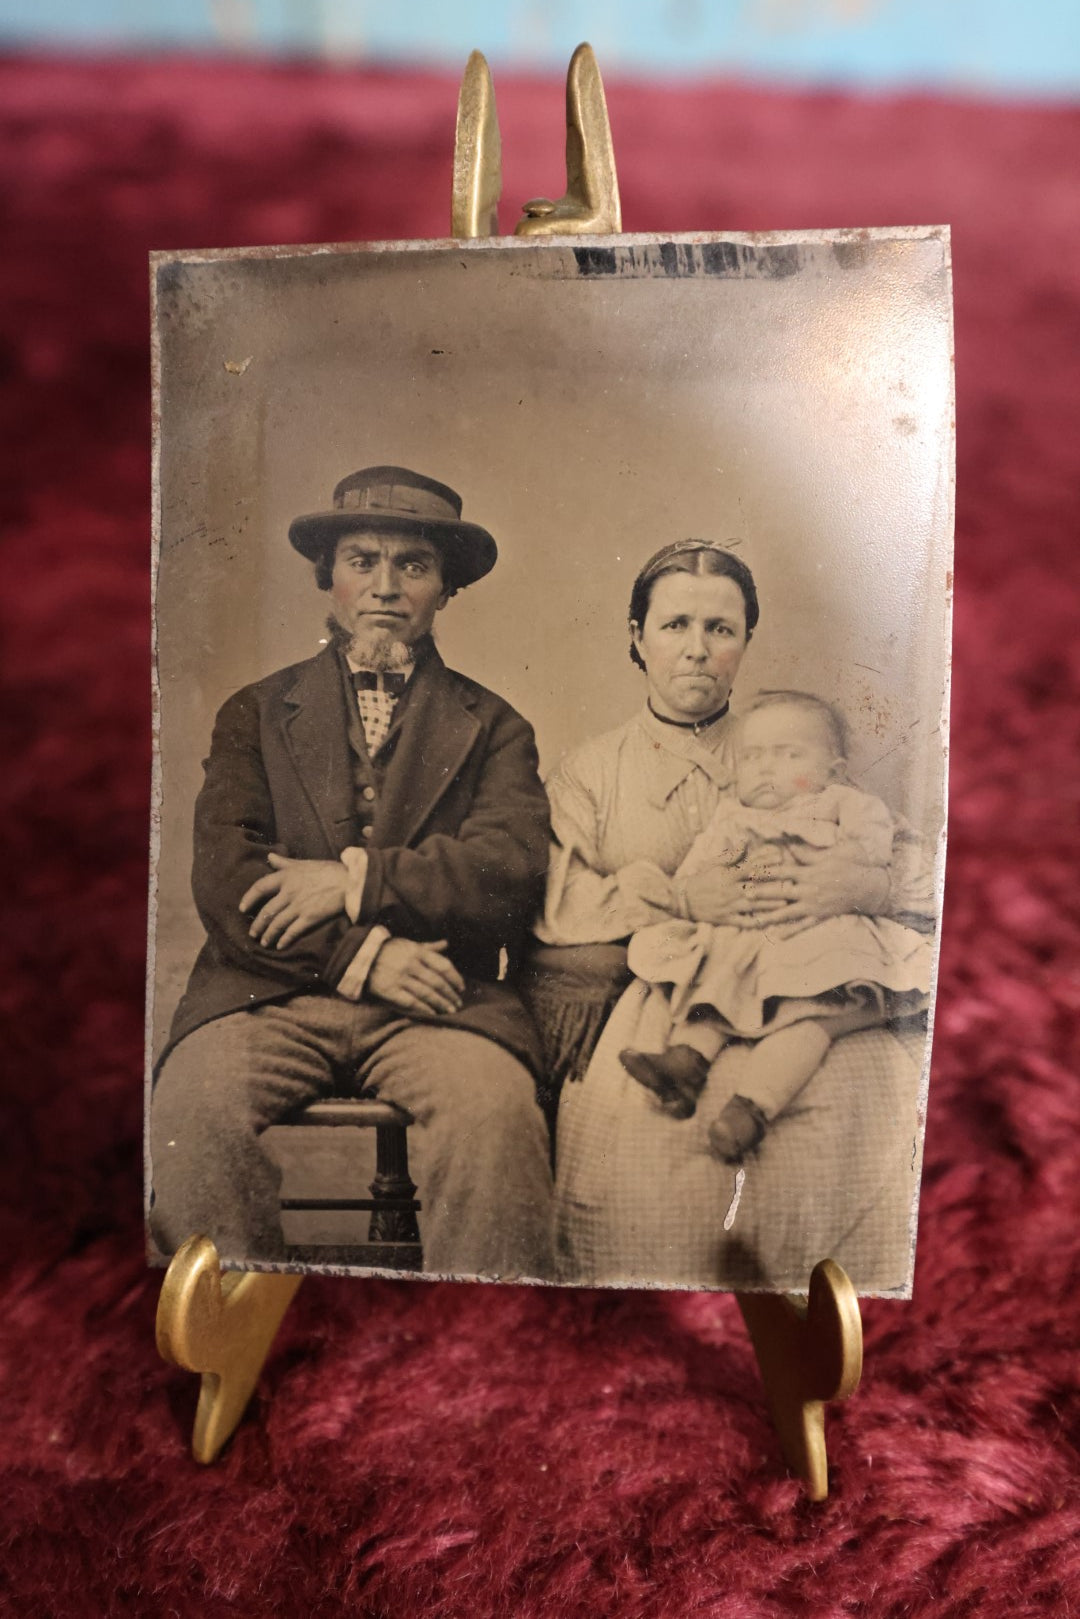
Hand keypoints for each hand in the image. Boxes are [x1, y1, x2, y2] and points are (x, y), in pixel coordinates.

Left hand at [239, 853, 348, 948]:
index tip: (242, 908)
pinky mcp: (310, 917)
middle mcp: (289, 892)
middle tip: (252, 934)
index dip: (248, 898)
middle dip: (257, 925)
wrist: (349, 881)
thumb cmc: (327, 870)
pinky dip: (284, 939)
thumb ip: (285, 862)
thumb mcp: (304, 863)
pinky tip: (280, 946)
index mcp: (286, 877)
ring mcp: (299, 906)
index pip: (260, 887)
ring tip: (263, 942)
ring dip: (268, 935)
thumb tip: (269, 856)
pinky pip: (292, 931)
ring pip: (277, 924)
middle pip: (266, 911)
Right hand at [367, 938, 465, 1016]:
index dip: (455, 978)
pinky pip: (410, 1001)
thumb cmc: (387, 949)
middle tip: (458, 1004)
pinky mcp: (389, 990)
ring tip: (449, 1010)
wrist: (359, 956)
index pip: (443, 966)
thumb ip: (428, 947)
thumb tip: (446, 944)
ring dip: (440, 1003)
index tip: (462, 988)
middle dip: (450, 994)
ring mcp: (399, 978)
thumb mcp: (408, 944)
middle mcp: (410, 964)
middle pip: (437, 982)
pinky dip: (423, 1008)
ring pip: (426, 993)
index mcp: (417, 952)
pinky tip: (432, 1013)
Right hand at [683, 861, 792, 926]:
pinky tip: (768, 922)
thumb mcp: (713, 864)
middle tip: (791, 884)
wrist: (681, 900)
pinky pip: (743, 922)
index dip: (765, 862)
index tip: (780, 858)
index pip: (750, 868)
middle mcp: (730, 891)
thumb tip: (744, 842)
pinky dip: (755, 923)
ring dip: (769, 905)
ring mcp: (728, 906)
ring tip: (785, 903)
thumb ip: (730, 855)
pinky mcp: (726, 919)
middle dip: (774, 886)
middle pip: (756, 888)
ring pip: (753, 906)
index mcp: (727, 876)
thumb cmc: (700, 879)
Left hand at [751, 845, 889, 925]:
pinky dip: (790, 931)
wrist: (869, 886)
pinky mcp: (820, 916)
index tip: (749, 872)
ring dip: (770, 915)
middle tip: (743, 895)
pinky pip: (803, 926)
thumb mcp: (830, 853)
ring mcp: (814, 905)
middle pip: (780, 892)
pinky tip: (777, 936)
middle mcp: (809, 889)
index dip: (765, 871)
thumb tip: (789, 844)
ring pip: (788, 912)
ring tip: (754, 919)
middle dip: (761, 894)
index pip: (782, 872)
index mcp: (810, 872)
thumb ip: (807, 852)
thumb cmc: (850, 865)